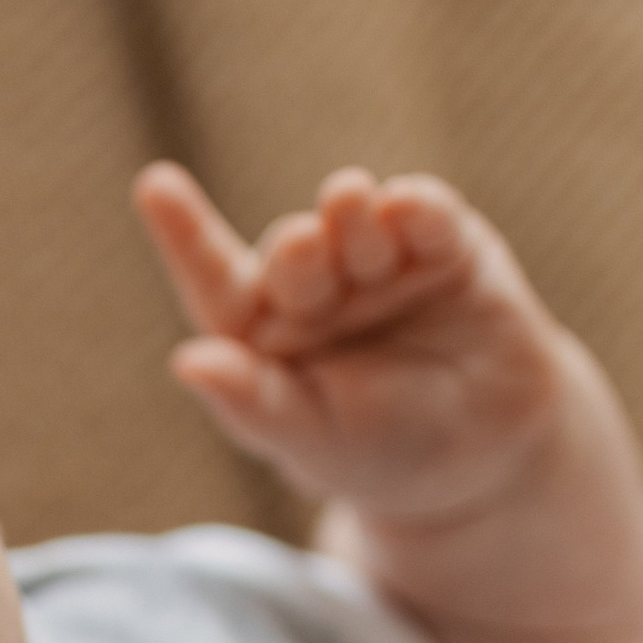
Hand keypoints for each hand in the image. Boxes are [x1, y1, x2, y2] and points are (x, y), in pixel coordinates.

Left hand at [134, 160, 565, 525]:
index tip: (155, 185)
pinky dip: (416, 208)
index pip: (216, 283)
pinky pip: (426, 212)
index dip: (186, 236)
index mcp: (264, 336)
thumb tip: (187, 360)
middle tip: (307, 246)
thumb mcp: (314, 441)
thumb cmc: (380, 454)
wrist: (487, 456)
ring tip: (357, 217)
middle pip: (292, 252)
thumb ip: (254, 402)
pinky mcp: (445, 245)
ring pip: (354, 219)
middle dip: (299, 250)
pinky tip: (407, 209)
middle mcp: (315, 289)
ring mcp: (379, 261)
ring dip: (352, 221)